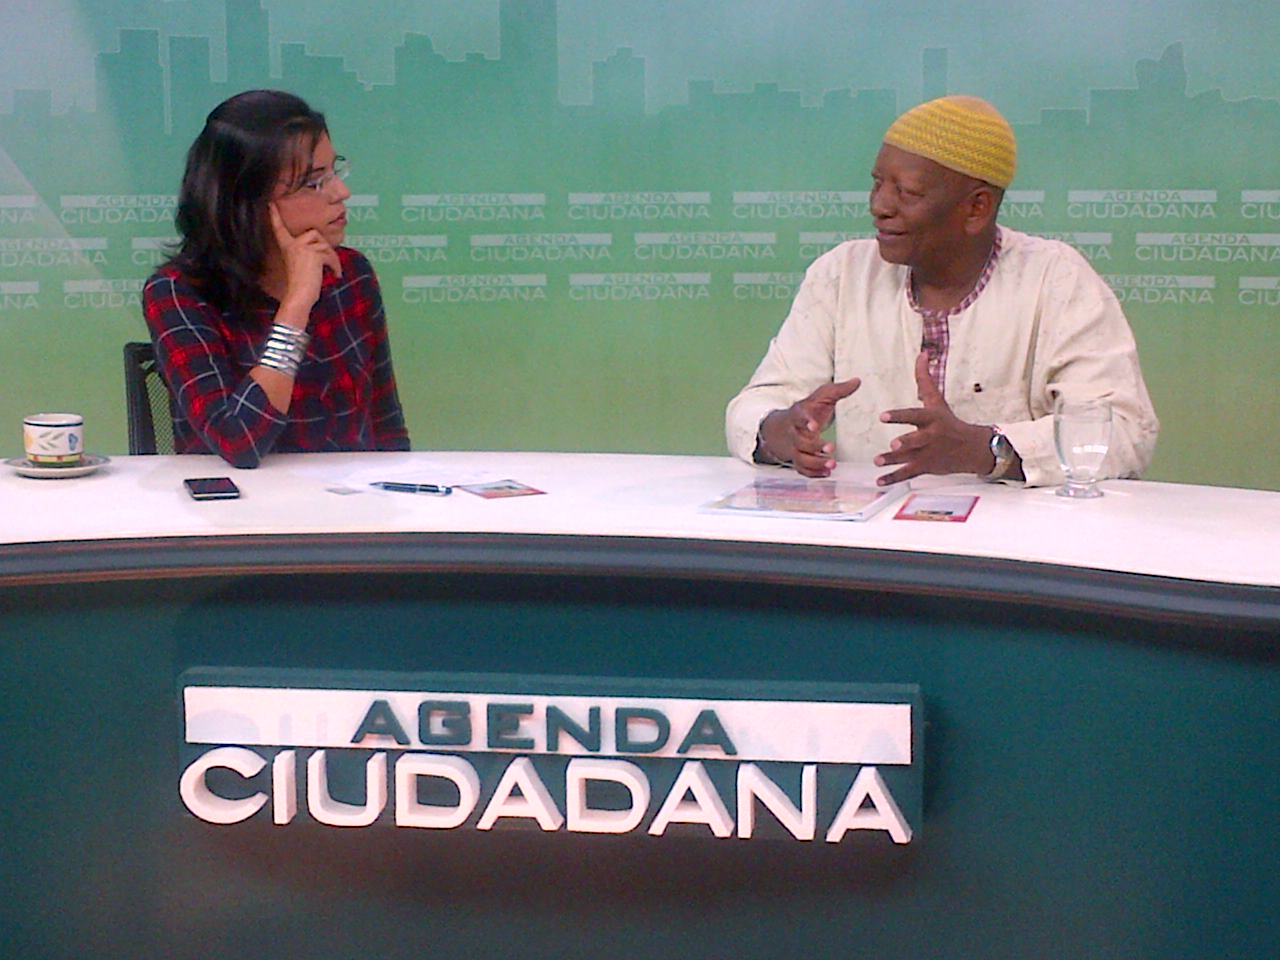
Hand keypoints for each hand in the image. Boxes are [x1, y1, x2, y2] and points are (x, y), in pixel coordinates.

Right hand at [269, 202, 341, 318]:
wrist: (299, 296)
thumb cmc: (302, 285)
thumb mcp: (303, 265)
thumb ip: (308, 253)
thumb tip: (325, 250)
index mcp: (287, 247)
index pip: (280, 229)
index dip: (275, 216)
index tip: (270, 204)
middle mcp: (292, 244)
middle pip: (315, 234)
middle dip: (325, 247)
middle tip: (329, 262)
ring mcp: (302, 247)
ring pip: (326, 246)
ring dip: (333, 259)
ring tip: (333, 272)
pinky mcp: (313, 253)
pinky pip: (330, 255)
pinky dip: (336, 265)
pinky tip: (335, 275)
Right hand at [758, 378, 860, 476]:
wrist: (782, 427)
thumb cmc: (807, 411)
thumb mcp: (821, 397)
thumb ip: (838, 390)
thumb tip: (858, 381)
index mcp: (799, 415)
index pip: (798, 418)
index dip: (805, 423)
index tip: (814, 426)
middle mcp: (794, 433)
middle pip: (800, 442)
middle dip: (814, 447)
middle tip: (831, 448)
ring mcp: (794, 448)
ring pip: (800, 459)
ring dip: (815, 463)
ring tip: (832, 465)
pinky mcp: (797, 460)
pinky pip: (802, 470)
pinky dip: (813, 473)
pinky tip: (827, 473)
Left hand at [874, 352, 994, 484]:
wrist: (971, 448)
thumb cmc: (948, 421)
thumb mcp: (937, 400)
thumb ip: (925, 379)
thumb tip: (922, 353)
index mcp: (931, 419)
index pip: (914, 416)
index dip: (899, 416)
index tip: (883, 416)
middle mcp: (930, 437)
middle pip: (916, 440)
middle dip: (906, 443)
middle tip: (894, 444)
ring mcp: (927, 453)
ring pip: (908, 458)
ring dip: (893, 461)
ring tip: (877, 461)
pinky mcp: (925, 467)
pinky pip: (907, 474)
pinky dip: (893, 478)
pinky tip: (878, 481)